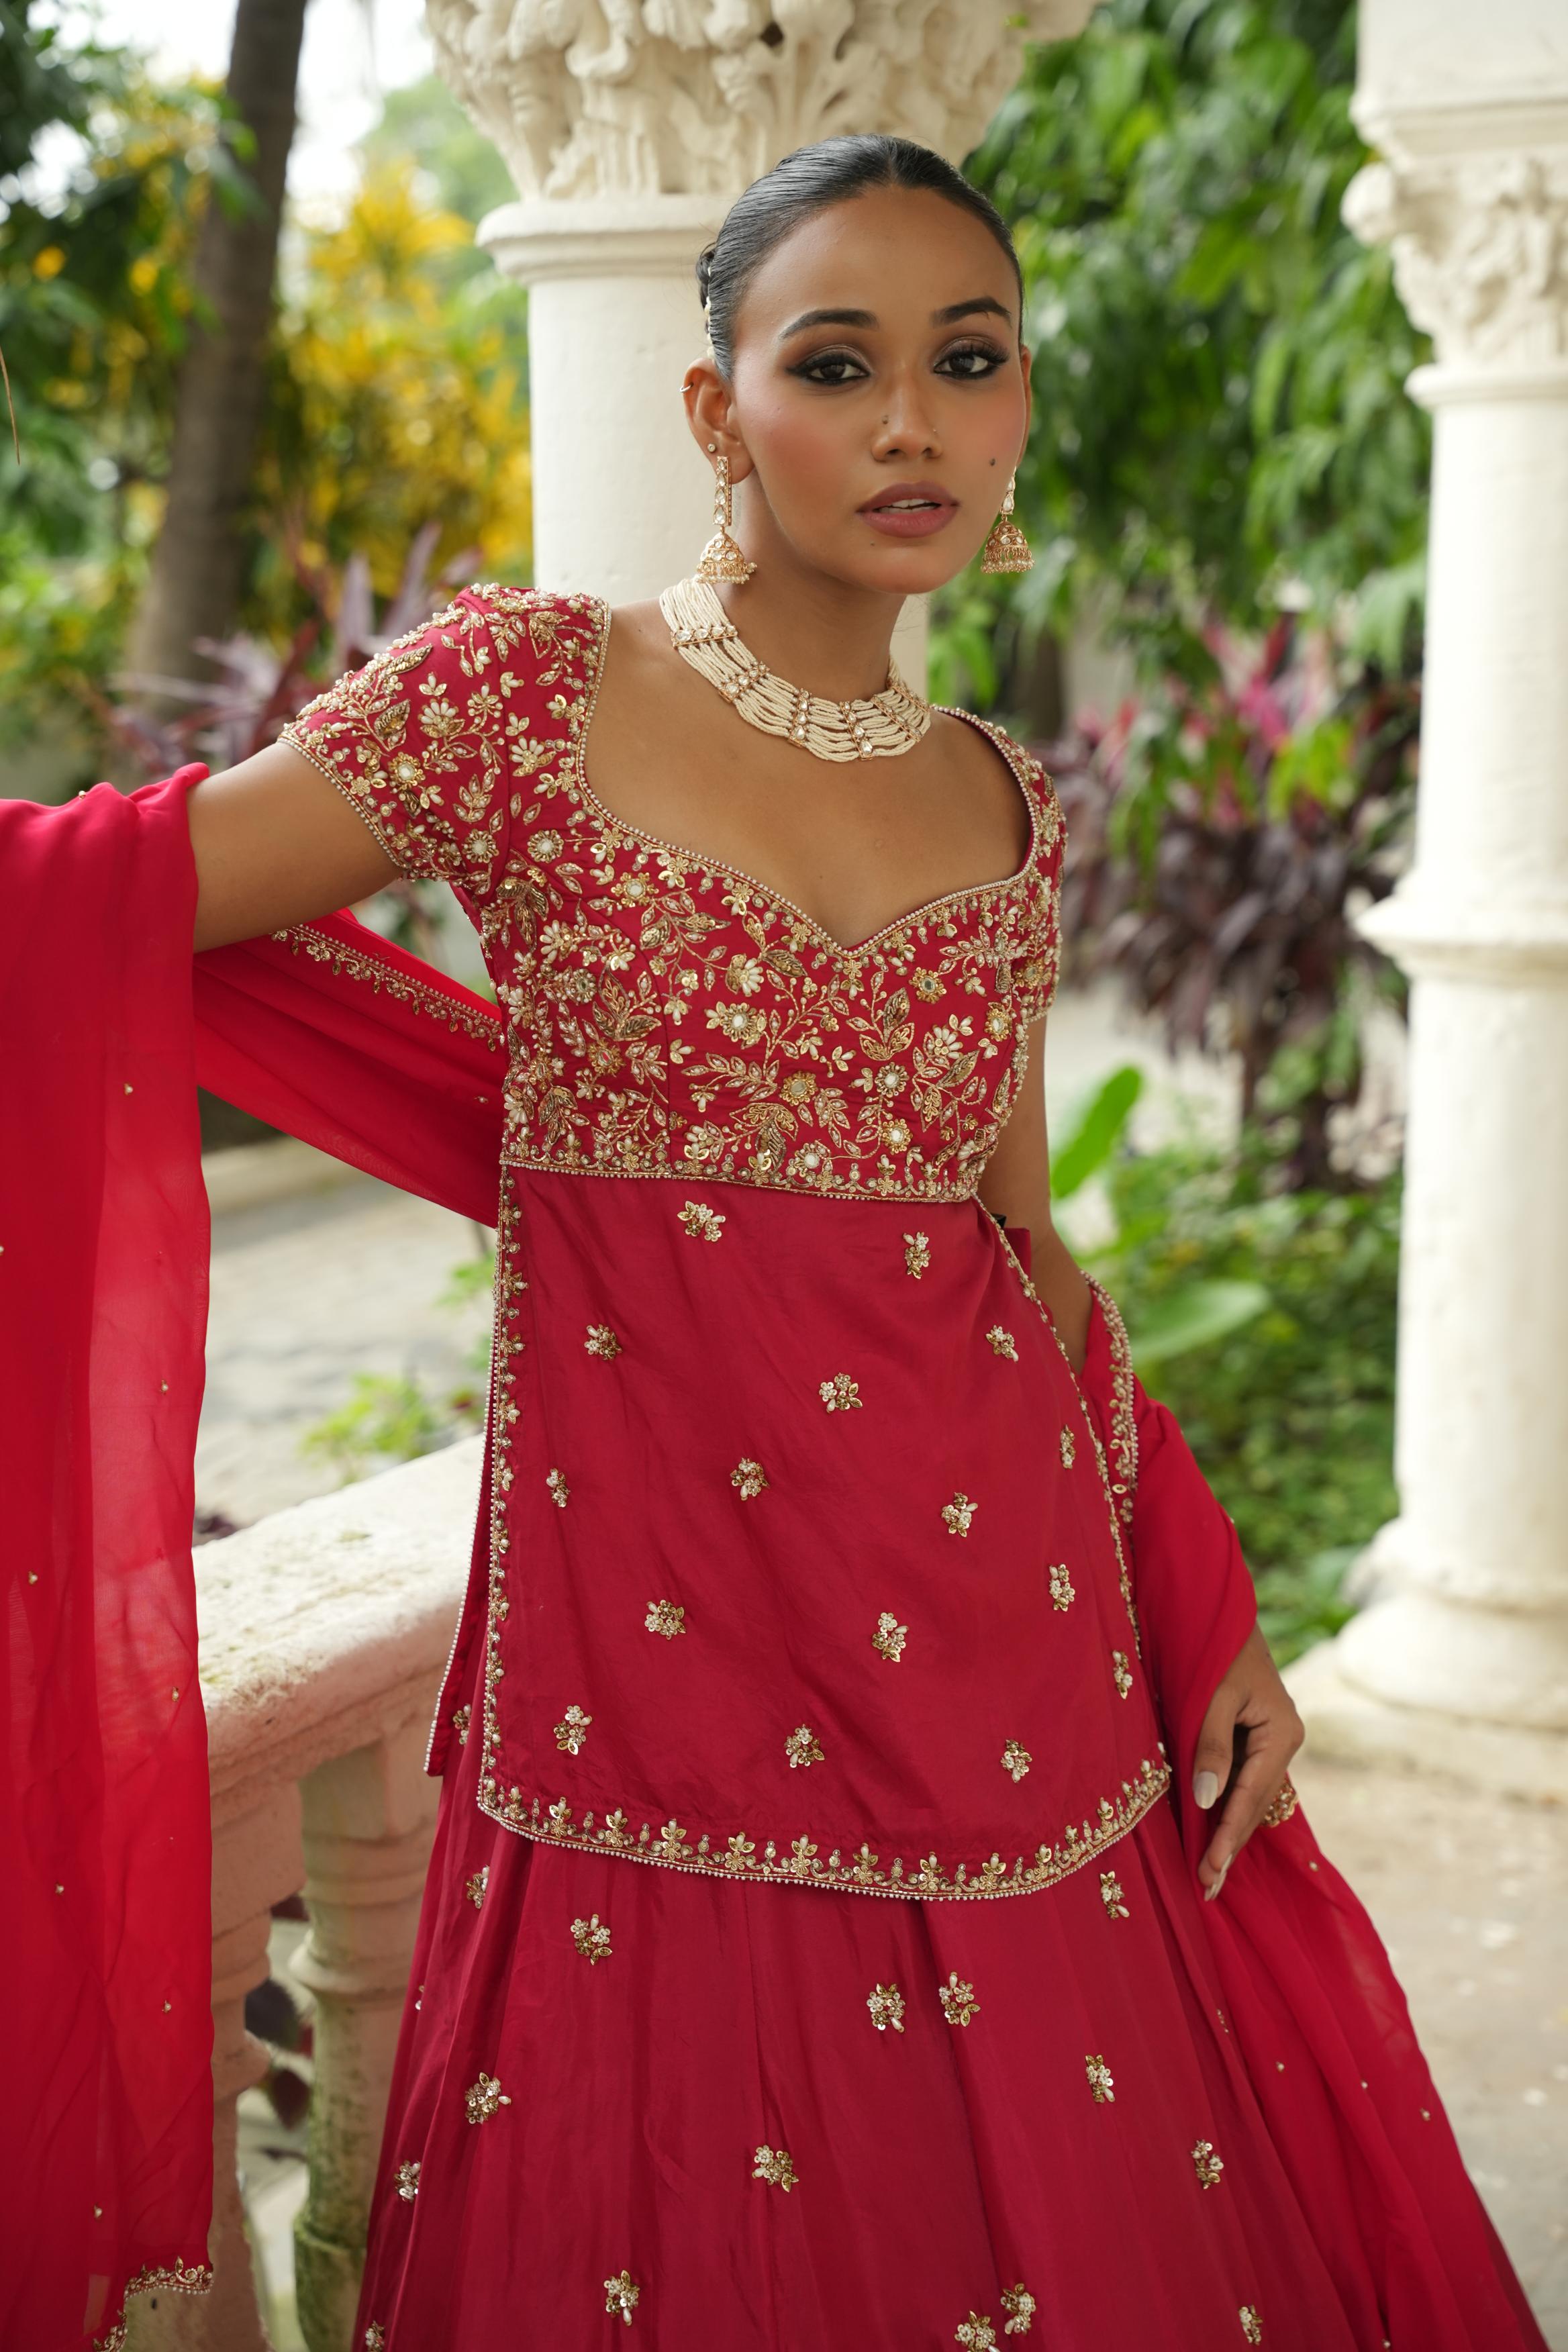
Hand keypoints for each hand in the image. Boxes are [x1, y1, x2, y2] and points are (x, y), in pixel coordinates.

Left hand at [1192, 1622, 1302, 1900]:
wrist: (1220, 1610)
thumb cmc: (1216, 1648)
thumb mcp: (1212, 1696)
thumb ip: (1210, 1747)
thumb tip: (1207, 1801)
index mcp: (1282, 1733)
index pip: (1250, 1796)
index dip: (1228, 1836)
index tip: (1211, 1872)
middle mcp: (1286, 1741)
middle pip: (1256, 1804)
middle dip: (1231, 1844)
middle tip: (1206, 1889)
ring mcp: (1275, 1740)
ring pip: (1251, 1795)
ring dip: (1229, 1830)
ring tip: (1209, 1872)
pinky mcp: (1259, 1737)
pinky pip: (1244, 1779)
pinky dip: (1228, 1805)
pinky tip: (1212, 1830)